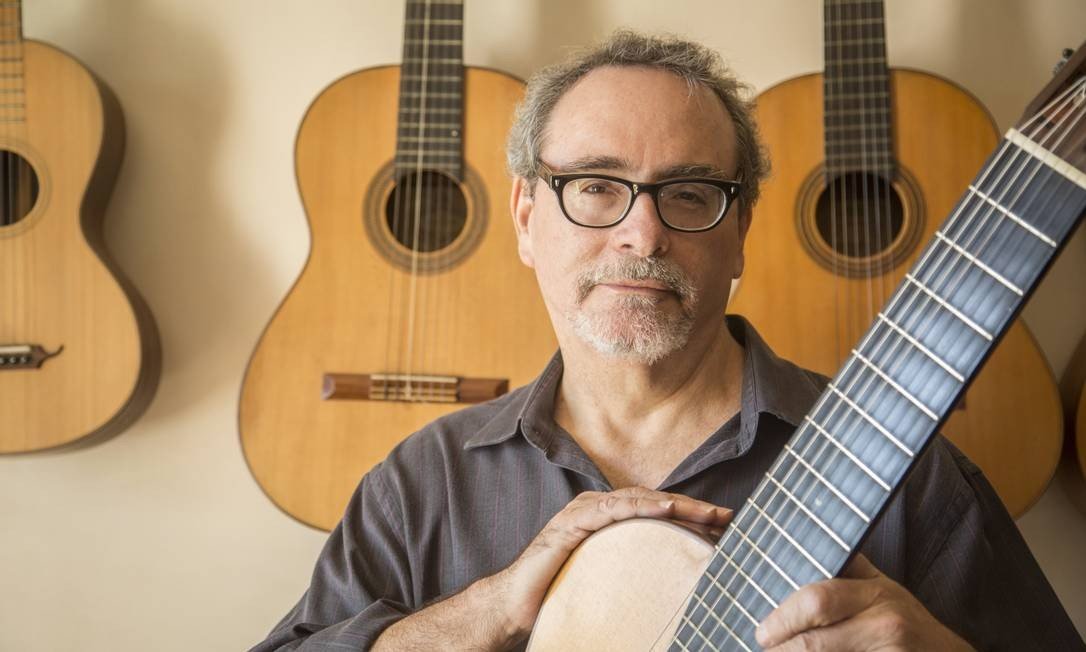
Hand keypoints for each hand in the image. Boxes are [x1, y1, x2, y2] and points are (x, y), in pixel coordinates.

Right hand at [492, 487, 732, 642]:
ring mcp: (583, 512)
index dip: (692, 514)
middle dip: (693, 507)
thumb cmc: (560, 594)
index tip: (725, 524)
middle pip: (654, 500)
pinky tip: (663, 509)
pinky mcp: (570, 524)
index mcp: (608, 519)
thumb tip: (677, 584)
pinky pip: (609, 510)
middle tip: (727, 516)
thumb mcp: (608, 579)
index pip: (657, 510)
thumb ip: (635, 569)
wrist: (517, 606)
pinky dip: (639, 507)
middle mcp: (598, 508)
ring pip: (638, 500)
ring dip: (676, 504)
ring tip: (706, 513)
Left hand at [755, 554, 972, 650]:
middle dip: (782, 648)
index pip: (817, 601)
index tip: (763, 631)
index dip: (783, 618)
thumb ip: (848, 571)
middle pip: (814, 641)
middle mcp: (885, 625)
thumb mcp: (884, 589)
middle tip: (767, 647)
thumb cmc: (911, 625)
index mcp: (877, 594)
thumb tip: (800, 550)